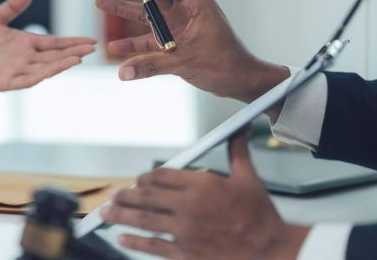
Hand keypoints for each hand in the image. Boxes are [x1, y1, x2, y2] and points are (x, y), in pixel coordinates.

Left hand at [0, 0, 95, 92]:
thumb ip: (11, 7)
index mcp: (26, 43)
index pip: (55, 43)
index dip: (72, 42)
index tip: (91, 40)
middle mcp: (26, 58)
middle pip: (55, 56)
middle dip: (73, 52)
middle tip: (92, 49)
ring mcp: (18, 71)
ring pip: (45, 68)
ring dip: (61, 64)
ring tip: (78, 58)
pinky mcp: (7, 82)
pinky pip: (28, 79)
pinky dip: (42, 75)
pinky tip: (53, 70)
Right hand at [96, 0, 287, 103]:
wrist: (241, 83)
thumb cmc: (225, 65)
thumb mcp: (186, 62)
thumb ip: (152, 66)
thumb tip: (123, 73)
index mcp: (195, 4)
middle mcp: (185, 11)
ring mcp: (179, 27)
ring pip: (147, 15)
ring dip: (125, 10)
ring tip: (100, 2)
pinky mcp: (175, 44)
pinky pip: (150, 40)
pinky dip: (134, 44)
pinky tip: (114, 47)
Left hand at [101, 129, 309, 259]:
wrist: (270, 250)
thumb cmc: (260, 216)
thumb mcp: (249, 178)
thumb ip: (237, 151)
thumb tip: (240, 129)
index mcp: (203, 184)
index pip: (163, 176)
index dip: (146, 178)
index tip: (139, 181)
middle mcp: (190, 206)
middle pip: (147, 197)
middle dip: (126, 195)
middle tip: (114, 195)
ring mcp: (185, 231)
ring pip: (144, 219)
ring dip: (121, 215)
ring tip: (106, 213)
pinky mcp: (185, 253)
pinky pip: (153, 245)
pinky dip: (134, 241)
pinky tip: (122, 238)